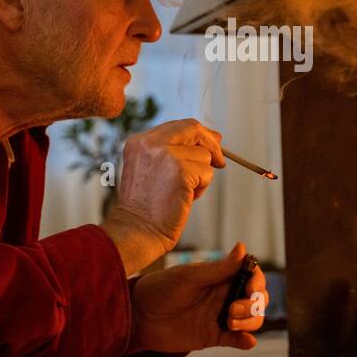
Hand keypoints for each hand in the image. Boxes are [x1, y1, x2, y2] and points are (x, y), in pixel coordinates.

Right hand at [102, 118, 224, 273]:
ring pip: (203, 155)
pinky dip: (202, 187)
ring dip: (201, 175)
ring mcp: (165, 155)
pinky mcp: (180, 171)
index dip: (199, 133)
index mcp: (140, 141)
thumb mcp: (151, 169)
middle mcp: (150, 143)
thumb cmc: (146, 207)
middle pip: (193, 129)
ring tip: (184, 192)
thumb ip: (172, 152)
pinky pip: (207, 172)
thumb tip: (212, 139)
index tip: (214, 142)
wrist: (137, 231)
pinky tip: (186, 198)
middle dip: (212, 144)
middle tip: (220, 161)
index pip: (178, 126)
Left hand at [128, 243, 268, 352]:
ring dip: (250, 321)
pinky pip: (236, 339)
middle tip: (232, 309)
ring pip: (251, 320)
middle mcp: (224, 295)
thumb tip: (243, 247)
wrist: (139, 316)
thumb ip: (218, 268)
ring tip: (230, 323)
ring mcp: (220, 316)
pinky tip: (246, 341)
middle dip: (254, 304)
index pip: (251, 277)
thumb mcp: (190, 276)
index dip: (257, 282)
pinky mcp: (213, 336)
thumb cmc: (161, 289)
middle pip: (257, 299)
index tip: (250, 287)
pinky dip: (246, 341)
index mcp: (221, 277)